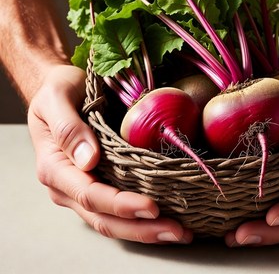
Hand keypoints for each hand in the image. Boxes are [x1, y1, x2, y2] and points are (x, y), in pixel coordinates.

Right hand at [27, 64, 191, 243]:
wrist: (63, 89)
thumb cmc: (59, 90)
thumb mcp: (56, 97)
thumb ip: (68, 127)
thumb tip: (88, 160)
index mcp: (56, 167)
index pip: (90, 194)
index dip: (121, 205)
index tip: (151, 207)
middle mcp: (68, 185)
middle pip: (104, 217)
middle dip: (140, 228)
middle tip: (176, 232)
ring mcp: (84, 186)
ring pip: (112, 219)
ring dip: (144, 230)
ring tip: (179, 233)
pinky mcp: (100, 181)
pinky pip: (118, 207)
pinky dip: (140, 217)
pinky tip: (165, 218)